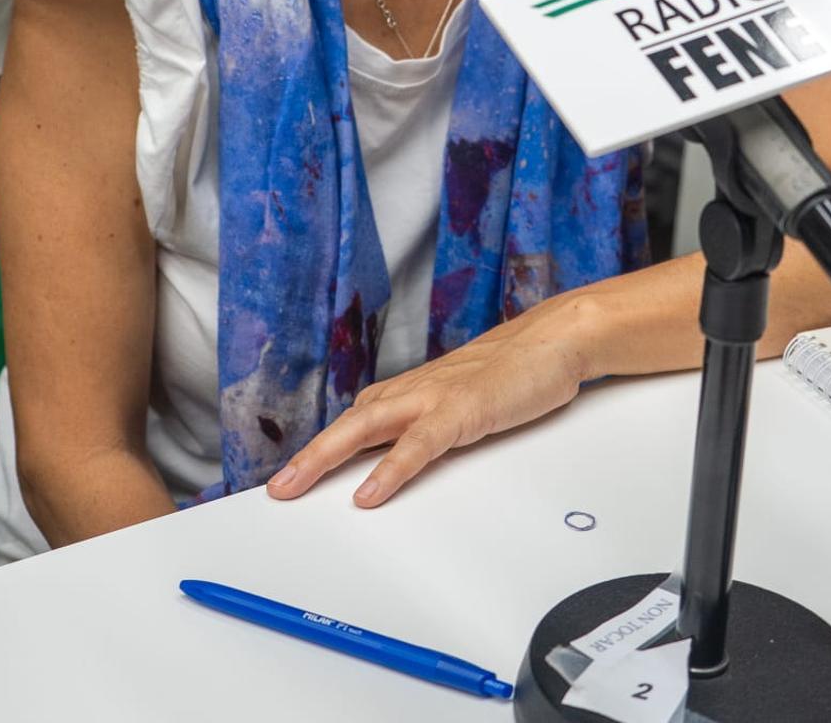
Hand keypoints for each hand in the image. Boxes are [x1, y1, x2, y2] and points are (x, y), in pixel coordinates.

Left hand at [266, 288, 600, 507]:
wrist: (555, 338)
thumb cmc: (516, 370)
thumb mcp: (466, 401)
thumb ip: (435, 424)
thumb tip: (409, 455)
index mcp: (414, 391)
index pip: (356, 421)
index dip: (323, 449)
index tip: (294, 476)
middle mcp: (415, 391)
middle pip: (348, 425)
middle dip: (308, 457)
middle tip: (275, 489)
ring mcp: (435, 398)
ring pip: (365, 428)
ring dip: (325, 458)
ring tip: (294, 487)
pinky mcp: (462, 411)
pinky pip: (418, 445)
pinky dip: (390, 470)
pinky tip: (369, 494)